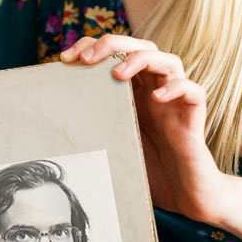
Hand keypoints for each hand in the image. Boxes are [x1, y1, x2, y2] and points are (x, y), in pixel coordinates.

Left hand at [61, 35, 226, 221]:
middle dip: (112, 44)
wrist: (184, 196)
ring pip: (169, 60)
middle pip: (141, 46)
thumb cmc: (148, 172)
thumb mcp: (111, 145)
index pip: (116, 53)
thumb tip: (47, 131)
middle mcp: (156, 90)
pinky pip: (194, 91)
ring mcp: (177, 102)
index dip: (91, 46)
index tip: (64, 59)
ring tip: (118, 73)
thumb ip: (92, 130)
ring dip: (141, 59)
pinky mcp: (194, 117)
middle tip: (86, 58)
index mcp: (135, 92)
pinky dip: (177, 88)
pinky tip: (158, 99)